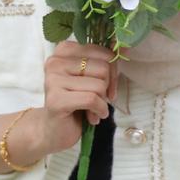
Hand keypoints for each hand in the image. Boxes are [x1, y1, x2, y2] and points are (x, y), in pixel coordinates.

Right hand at [38, 40, 117, 157]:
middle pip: (103, 68)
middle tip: (101, 99)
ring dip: (103, 102)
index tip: (109, 85)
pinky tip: (94, 117)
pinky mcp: (56, 100)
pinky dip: (100, 110)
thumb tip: (127, 49)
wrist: (54, 130)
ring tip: (94, 109)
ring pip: (99, 85)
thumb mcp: (90, 76)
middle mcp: (55, 61)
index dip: (113, 71)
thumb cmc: (76, 101)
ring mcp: (53, 80)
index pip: (103, 52)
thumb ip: (104, 62)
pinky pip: (92, 99)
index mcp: (64, 50)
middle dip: (108, 87)